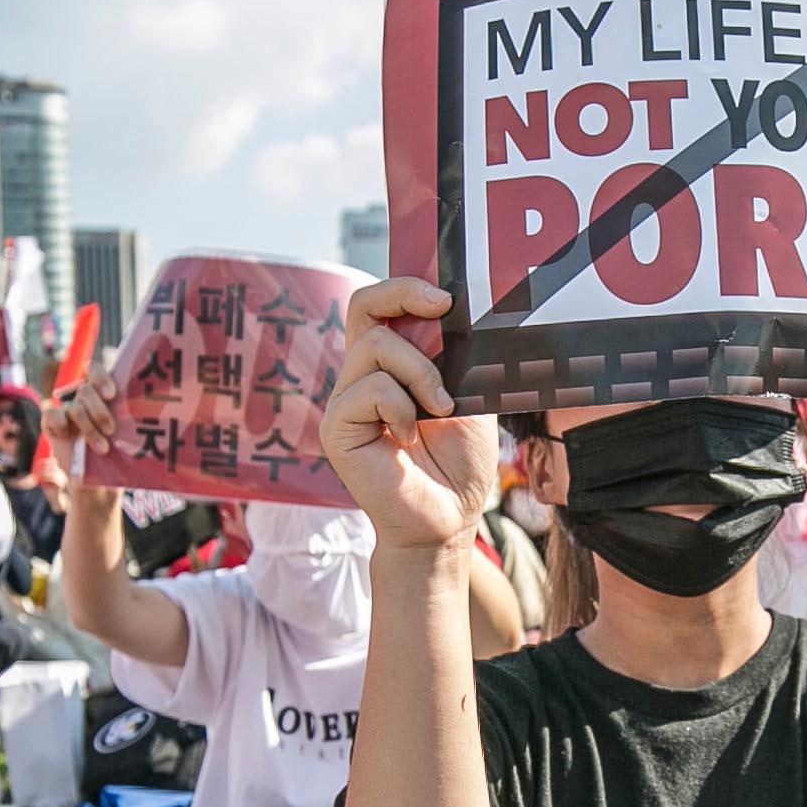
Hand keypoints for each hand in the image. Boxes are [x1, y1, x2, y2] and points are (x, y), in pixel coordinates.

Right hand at [53, 359, 123, 523]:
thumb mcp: (128, 436)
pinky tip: (71, 438)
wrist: (98, 484)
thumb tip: (154, 411)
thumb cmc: (118, 457)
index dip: (101, 377)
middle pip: (86, 390)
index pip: (94, 370)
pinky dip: (63, 426)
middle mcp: (82, 398)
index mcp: (101, 394)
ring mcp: (66, 410)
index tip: (112, 395)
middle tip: (111, 430)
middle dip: (99, 411)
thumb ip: (132, 420)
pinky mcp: (51, 422)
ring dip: (89, 429)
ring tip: (102, 448)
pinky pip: (53, 415)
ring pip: (74, 408)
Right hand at [322, 276, 500, 551]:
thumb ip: (457, 357)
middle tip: (444, 311)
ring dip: (420, 372)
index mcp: (390, 365)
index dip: (404, 288)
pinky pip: (370, 390)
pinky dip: (401, 408)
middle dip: (405, 297)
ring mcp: (345, 401)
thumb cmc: (459, 463)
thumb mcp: (469, 396)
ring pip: (375, 347)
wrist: (448, 518)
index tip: (445, 298)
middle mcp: (362, 377)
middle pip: (362, 307)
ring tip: (439, 409)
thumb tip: (459, 312)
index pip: (377, 307)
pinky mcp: (336, 428)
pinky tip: (409, 437)